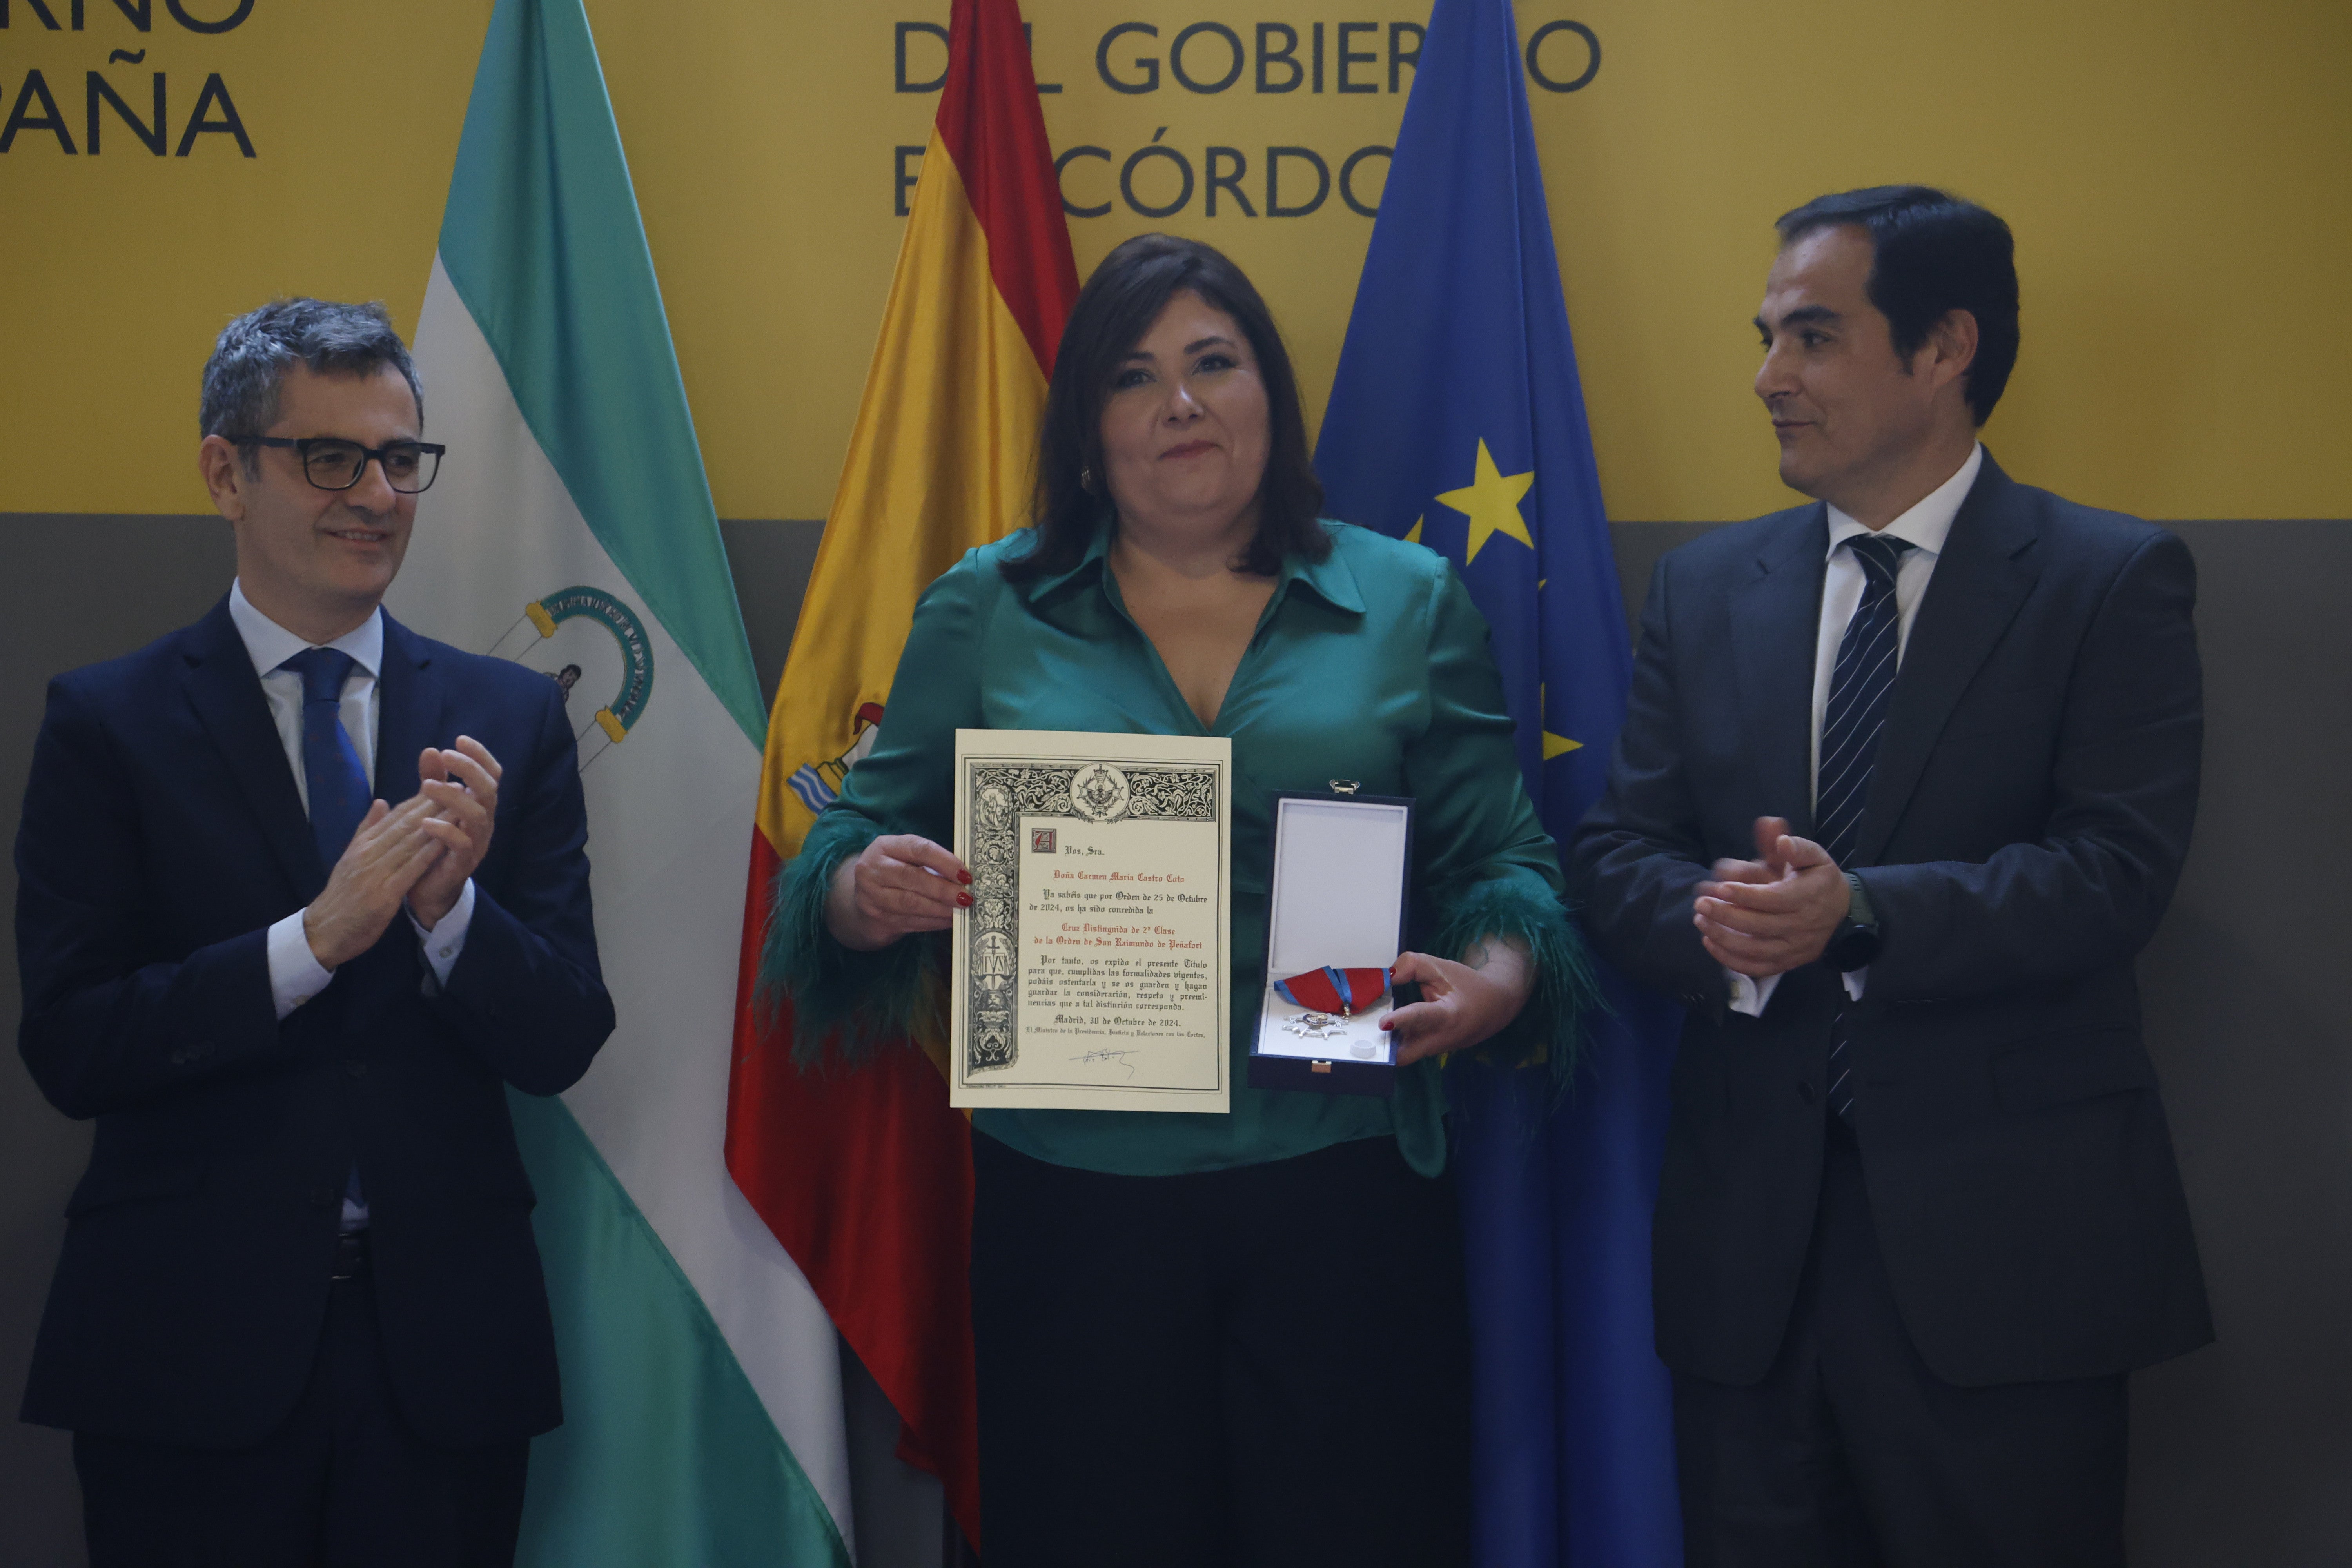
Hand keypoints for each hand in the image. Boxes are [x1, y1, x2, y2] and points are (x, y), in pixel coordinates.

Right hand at [302, 795, 450, 968]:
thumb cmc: (342, 897)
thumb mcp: (351, 859)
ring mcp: (374, 872)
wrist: (323, 932)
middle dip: (434, 804)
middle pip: (405, 823)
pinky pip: (410, 869)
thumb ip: (367, 830)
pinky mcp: (382, 895)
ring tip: (460, 807)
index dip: (421, 799)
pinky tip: (446, 842)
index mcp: (362, 844)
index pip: (395, 815)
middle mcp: (367, 853)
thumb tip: (382, 801)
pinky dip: (428, 854)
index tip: (445, 784)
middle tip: (460, 787)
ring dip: (437, 824)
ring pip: (409, 842)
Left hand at [407, 736, 501, 929]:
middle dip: (470, 769)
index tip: (459, 739)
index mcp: (479, 806)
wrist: (427, 889)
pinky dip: (444, 831)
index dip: (480, 755)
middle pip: (489, 790)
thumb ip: (435, 780)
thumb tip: (430, 750)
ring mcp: (476, 843)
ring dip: (453, 796)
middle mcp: (484, 822)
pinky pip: (462, 844)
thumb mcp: (432, 808)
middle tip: (447, 755)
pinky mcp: (464, 863)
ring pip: (477, 814)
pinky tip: (425, 822)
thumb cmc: (432, 844)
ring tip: (426, 786)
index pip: (491, 775)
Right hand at [825, 834, 971, 951]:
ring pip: (910, 903)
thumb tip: (964, 877)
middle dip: (943, 889)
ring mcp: (871, 895)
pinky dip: (932, 922)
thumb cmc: (893, 875)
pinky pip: (910, 921)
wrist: (861, 900)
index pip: (919, 849)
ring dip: (940, 909)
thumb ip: (929, 862)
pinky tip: (947, 921)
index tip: (965, 875)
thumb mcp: (904, 859)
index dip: (945, 862)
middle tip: (966, 897)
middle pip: (912, 877)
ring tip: (960, 911)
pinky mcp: (876, 918)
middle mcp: (873, 868)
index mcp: (885, 846)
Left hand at [1378, 937, 1533, 1066]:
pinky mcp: (1429, 1052)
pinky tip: (1381, 1030)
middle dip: (1385, 1047)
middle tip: (1364, 1032)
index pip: (1423, 1018)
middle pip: (1407, 1055)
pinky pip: (1407, 1052)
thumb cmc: (1467, 985)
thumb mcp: (1442, 968)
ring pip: (1404, 1056)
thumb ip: (1412, 966)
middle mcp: (1441, 1038)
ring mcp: (1434, 1050)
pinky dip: (1393, 1044)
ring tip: (1365, 1030)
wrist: (1495, 1008)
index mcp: (1449, 1015)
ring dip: (1386, 1046)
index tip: (1383, 1023)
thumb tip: (1386, 975)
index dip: (1403, 1020)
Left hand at [1692, 815, 1850, 977]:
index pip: (1774, 899)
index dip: (1746, 895)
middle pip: (1760, 926)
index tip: (1721, 887)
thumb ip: (1797, 847)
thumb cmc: (1820, 881)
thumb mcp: (1815, 858)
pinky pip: (1757, 968)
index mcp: (1808, 897)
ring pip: (1755, 950)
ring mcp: (1794, 948)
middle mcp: (1801, 926)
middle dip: (1726, 916)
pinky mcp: (1786, 963)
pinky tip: (1710, 942)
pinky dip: (1731, 960)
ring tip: (1700, 920)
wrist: (1842, 914)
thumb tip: (1782, 840)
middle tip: (1701, 903)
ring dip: (1723, 938)